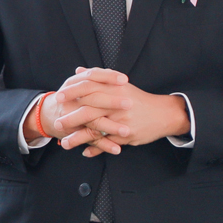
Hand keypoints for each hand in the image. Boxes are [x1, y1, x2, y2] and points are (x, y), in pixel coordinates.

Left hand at [44, 68, 189, 156]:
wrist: (165, 113)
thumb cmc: (138, 99)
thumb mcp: (120, 85)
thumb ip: (98, 78)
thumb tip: (78, 70)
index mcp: (115, 89)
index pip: (89, 88)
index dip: (72, 93)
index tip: (58, 97)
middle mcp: (118, 105)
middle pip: (90, 111)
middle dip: (71, 118)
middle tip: (57, 123)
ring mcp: (122, 121)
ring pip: (97, 130)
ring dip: (79, 138)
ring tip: (64, 143)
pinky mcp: (128, 136)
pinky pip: (108, 143)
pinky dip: (96, 149)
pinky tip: (85, 152)